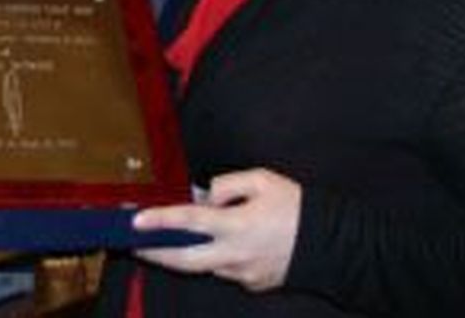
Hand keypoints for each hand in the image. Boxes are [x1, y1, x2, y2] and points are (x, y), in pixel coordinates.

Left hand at [132, 168, 301, 293]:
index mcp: (238, 225)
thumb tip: (204, 197)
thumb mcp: (262, 180)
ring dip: (182, 255)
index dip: (160, 221)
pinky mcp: (252, 284)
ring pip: (203, 267)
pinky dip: (212, 258)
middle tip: (132, 245)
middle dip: (154, 253)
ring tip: (164, 241)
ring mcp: (243, 274)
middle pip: (184, 260)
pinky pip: (224, 270)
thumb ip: (227, 185)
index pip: (189, 222)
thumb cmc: (297, 207)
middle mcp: (236, 254)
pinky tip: (210, 246)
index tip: (136, 221)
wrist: (332, 243)